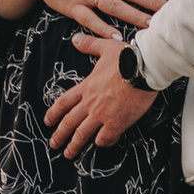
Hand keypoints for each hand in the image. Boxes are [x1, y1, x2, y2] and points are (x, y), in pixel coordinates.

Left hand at [45, 31, 157, 157]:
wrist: (145, 68)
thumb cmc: (128, 57)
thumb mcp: (105, 47)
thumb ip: (89, 45)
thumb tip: (75, 39)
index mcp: (86, 87)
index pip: (63, 103)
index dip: (53, 114)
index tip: (48, 122)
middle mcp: (90, 103)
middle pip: (69, 123)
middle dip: (59, 136)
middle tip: (54, 145)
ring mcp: (102, 114)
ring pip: (83, 134)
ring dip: (74, 146)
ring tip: (69, 154)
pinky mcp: (117, 123)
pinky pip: (105, 138)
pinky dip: (102, 142)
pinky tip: (101, 143)